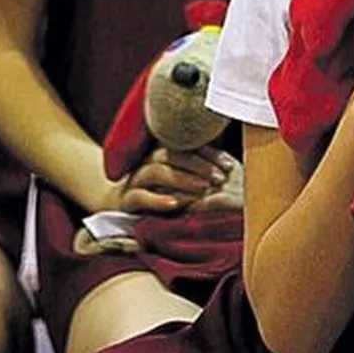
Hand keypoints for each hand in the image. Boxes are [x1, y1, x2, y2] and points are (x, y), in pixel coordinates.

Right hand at [109, 144, 236, 215]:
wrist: (122, 207)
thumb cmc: (160, 192)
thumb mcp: (180, 179)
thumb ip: (198, 168)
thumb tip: (230, 164)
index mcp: (162, 152)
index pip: (186, 145)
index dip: (209, 153)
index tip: (228, 165)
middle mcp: (147, 161)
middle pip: (172, 154)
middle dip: (198, 165)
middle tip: (218, 178)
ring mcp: (135, 179)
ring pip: (156, 172)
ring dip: (181, 178)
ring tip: (202, 187)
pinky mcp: (126, 200)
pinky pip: (140, 197)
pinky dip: (157, 199)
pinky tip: (174, 203)